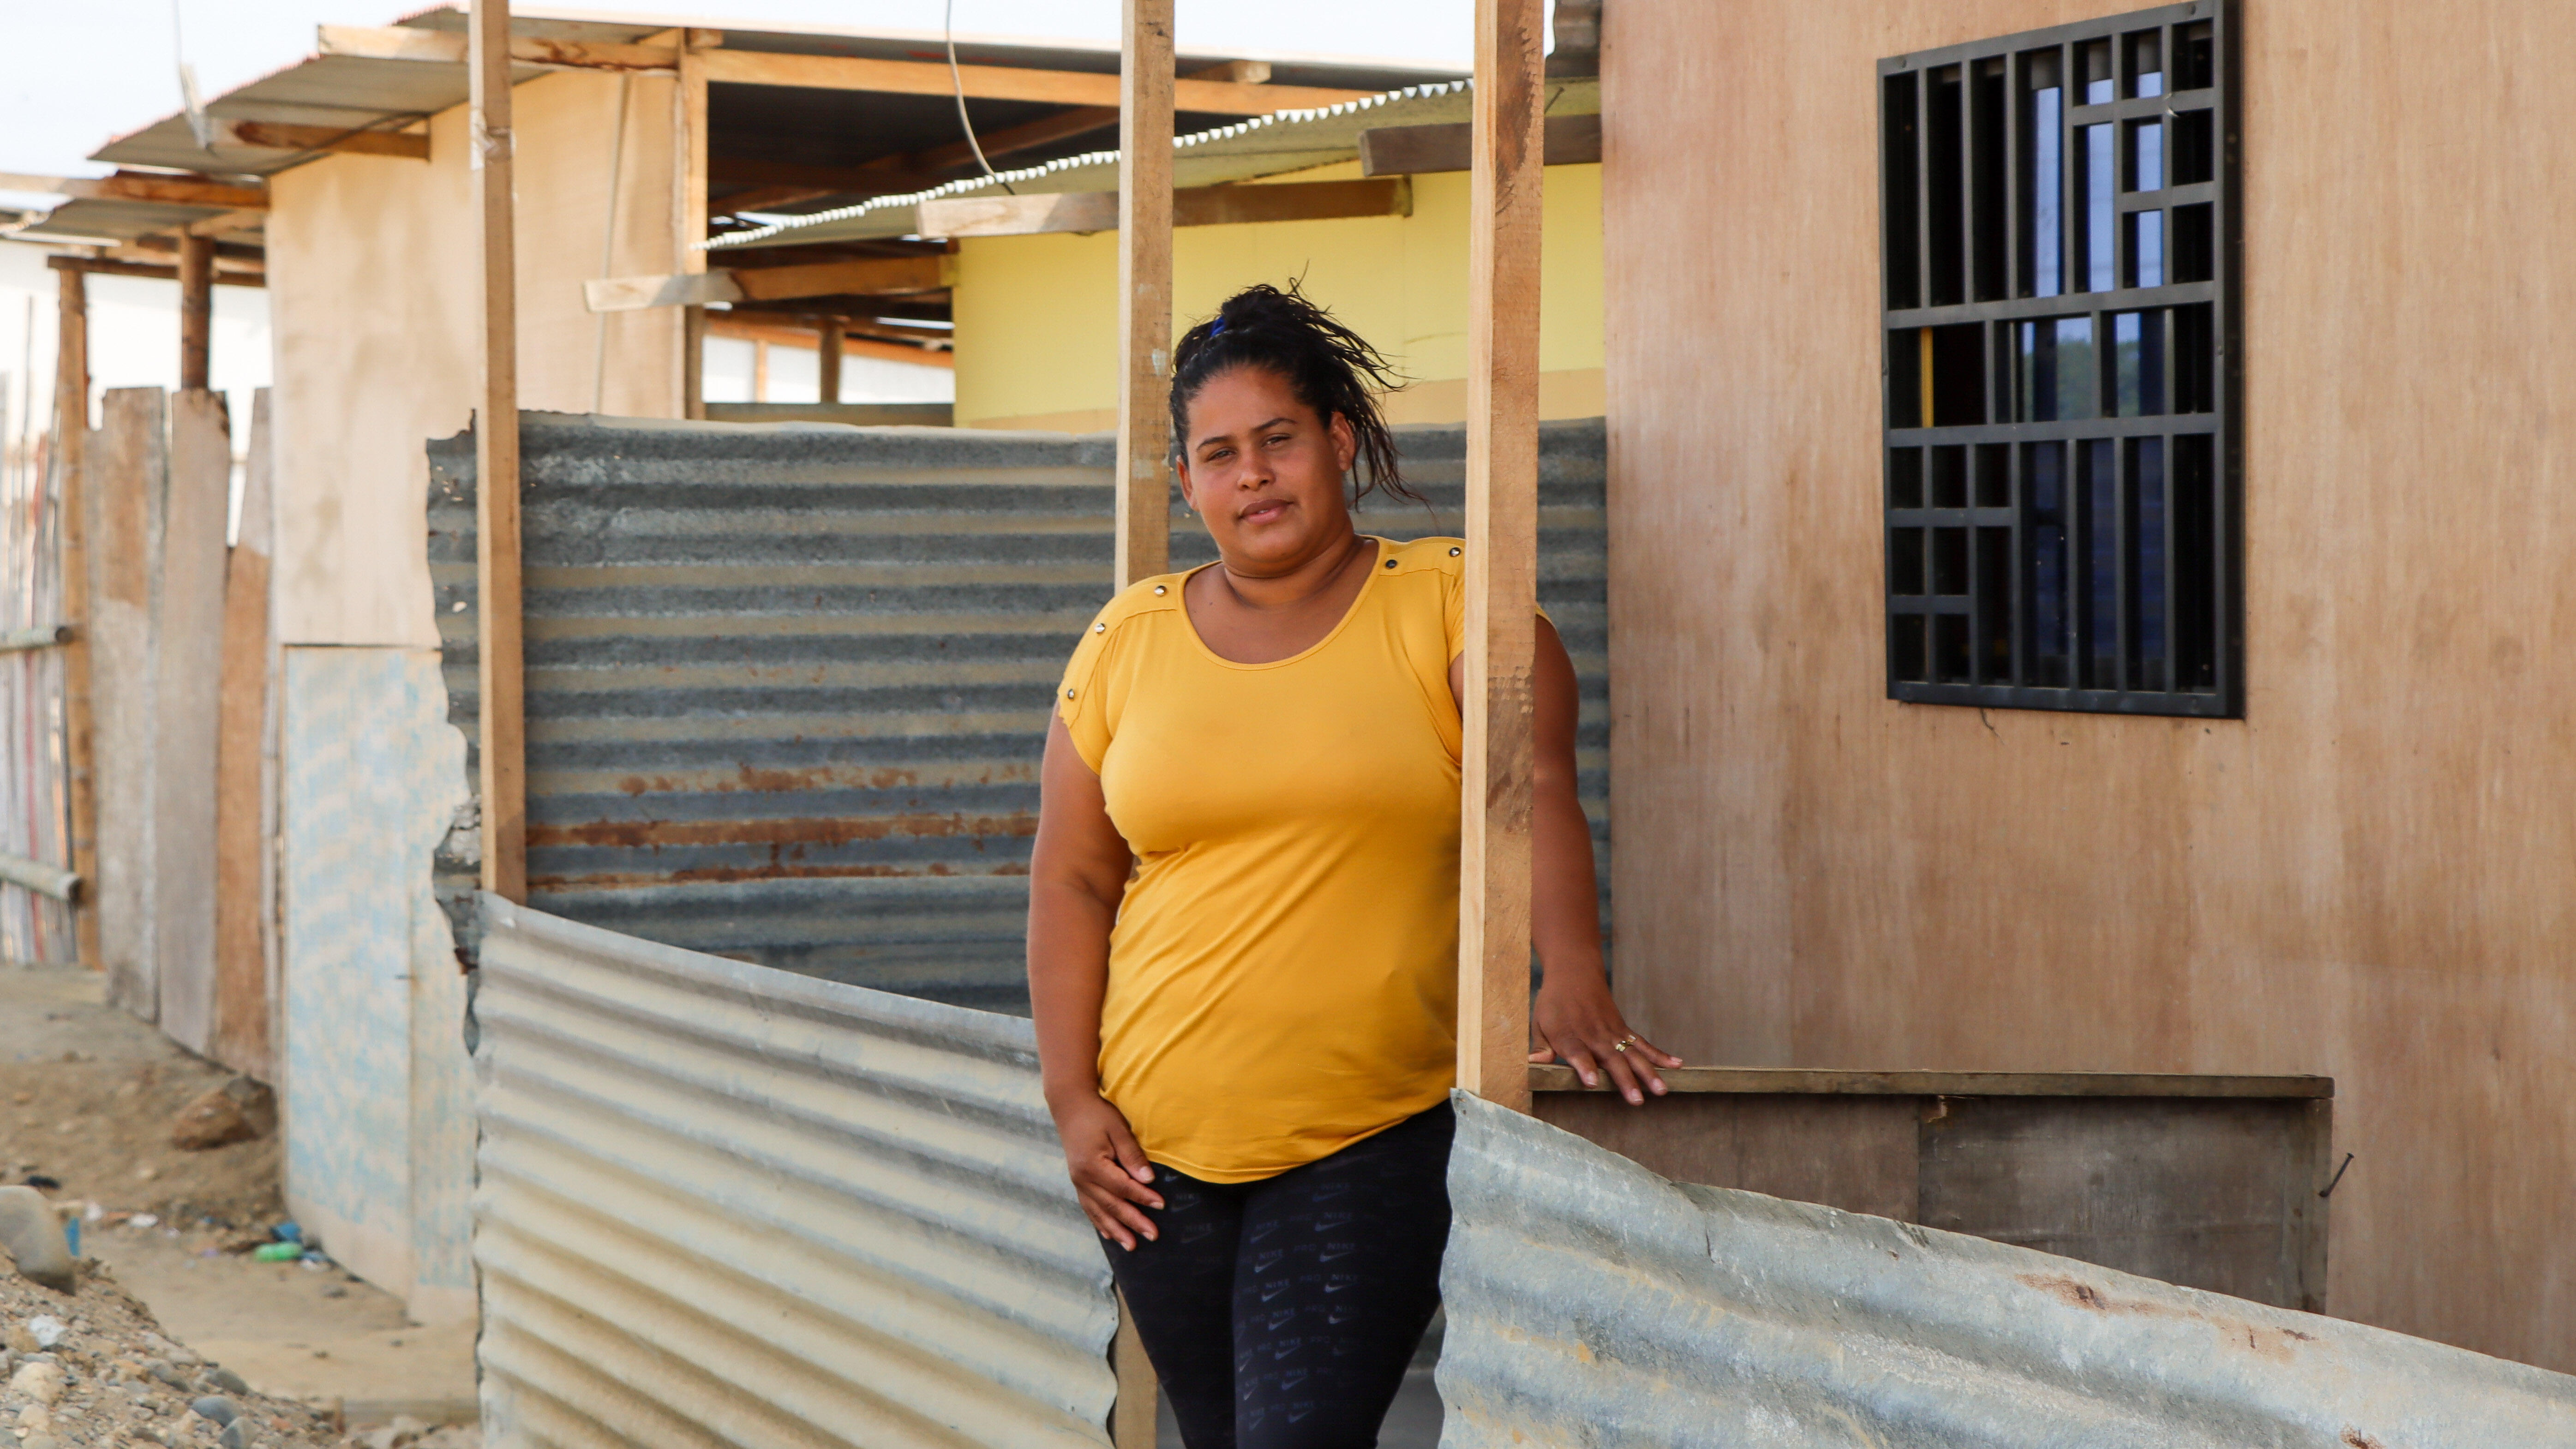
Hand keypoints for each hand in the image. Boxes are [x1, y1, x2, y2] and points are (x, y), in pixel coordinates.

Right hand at [1049, 1090, 1163, 1248]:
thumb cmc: (1097, 1115)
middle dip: (1133, 1221)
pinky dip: (1100, 1222)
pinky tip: (1109, 1234)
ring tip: (1132, 1246)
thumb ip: (1131, 1155)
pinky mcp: (1078, 1182)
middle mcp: (1082, 1178)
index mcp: (1092, 1165)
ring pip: (1099, 1212)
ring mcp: (1078, 1182)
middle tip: (1152, 1235)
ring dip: (1116, 1230)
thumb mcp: (1118, 1129)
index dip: (1142, 1197)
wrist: (1071, 1107)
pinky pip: (1089, 1207)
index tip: (1161, 1205)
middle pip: (1111, 1205)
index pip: (1122, 1187)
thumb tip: (1147, 1179)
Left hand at [1529, 971, 1682, 1105]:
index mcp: (1569, 1036)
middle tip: (1637, 1100)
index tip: (1593, 1083)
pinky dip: (1660, 1054)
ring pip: (1632, 1054)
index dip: (1585, 1068)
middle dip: (1624, 1080)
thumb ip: (1541, 1046)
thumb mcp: (1540, 1023)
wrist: (1574, 972)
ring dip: (1648, 1072)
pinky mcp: (1623, 1029)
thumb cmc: (1554, 1002)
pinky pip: (1643, 1043)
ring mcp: (1612, 1032)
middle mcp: (1593, 1035)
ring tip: (1662, 1090)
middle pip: (1611, 1059)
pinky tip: (1677, 1065)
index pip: (1577, 1054)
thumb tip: (1533, 1064)